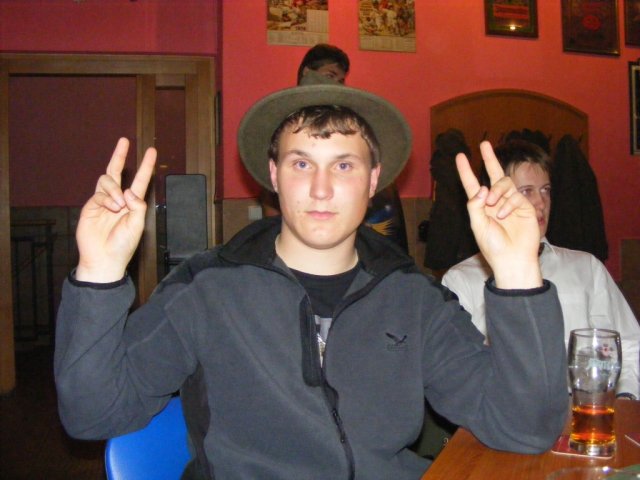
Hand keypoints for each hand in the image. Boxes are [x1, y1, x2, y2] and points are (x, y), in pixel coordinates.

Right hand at [75, 138, 156, 282]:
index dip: (145, 166)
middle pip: (118, 172)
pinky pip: (99, 192)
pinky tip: (111, 208)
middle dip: (120, 155)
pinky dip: (107, 198)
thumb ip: (138, 206)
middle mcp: (119, 199)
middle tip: (125, 140)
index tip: (151, 151)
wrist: (103, 258)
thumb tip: (129, 189)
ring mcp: (104, 201)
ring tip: (119, 205)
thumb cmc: (123, 245)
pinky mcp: (91, 206)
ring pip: (108, 180)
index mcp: (133, 204)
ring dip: (114, 189)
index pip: (140, 181)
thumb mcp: (137, 225)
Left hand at [456, 141, 541, 288]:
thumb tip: (482, 187)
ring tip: (493, 206)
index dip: (466, 171)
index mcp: (480, 206)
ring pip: (503, 183)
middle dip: (489, 159)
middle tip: (484, 144)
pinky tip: (505, 215)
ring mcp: (510, 202)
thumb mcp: (477, 225)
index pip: (472, 184)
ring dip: (497, 191)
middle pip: (493, 175)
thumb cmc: (492, 246)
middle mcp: (495, 201)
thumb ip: (475, 205)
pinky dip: (507, 203)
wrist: (513, 258)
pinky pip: (514, 195)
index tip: (461, 156)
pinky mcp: (524, 206)